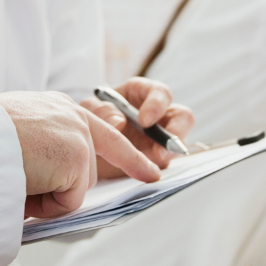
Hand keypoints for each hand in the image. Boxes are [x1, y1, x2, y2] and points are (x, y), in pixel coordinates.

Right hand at [0, 91, 159, 220]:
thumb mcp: (13, 136)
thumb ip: (42, 152)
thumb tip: (55, 190)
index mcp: (56, 108)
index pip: (102, 135)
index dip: (130, 158)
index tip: (152, 175)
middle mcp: (73, 117)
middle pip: (84, 174)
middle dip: (58, 190)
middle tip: (20, 180)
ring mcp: (78, 137)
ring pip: (75, 191)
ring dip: (46, 197)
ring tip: (15, 176)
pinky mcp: (77, 159)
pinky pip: (67, 204)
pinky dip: (44, 206)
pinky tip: (23, 184)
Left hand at [80, 77, 195, 178]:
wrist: (83, 147)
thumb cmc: (89, 119)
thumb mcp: (89, 111)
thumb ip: (101, 111)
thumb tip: (120, 123)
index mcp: (140, 94)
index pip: (158, 92)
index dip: (156, 104)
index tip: (144, 120)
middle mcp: (157, 114)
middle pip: (182, 116)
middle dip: (176, 131)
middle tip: (161, 148)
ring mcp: (161, 137)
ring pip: (180, 141)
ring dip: (172, 151)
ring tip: (157, 161)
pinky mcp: (159, 158)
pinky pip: (168, 163)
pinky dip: (163, 167)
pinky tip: (151, 173)